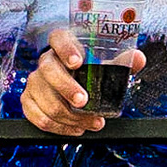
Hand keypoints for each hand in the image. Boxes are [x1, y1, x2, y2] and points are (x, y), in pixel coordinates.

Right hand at [18, 28, 146, 136]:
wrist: (73, 80)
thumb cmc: (91, 67)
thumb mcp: (107, 60)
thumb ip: (123, 59)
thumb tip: (138, 59)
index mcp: (63, 44)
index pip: (58, 38)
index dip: (66, 49)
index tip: (78, 62)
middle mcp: (45, 60)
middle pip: (48, 71)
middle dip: (67, 88)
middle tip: (85, 101)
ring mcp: (35, 81)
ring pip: (44, 99)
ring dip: (68, 115)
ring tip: (91, 122)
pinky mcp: (29, 101)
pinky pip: (37, 117)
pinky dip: (58, 126)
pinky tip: (76, 128)